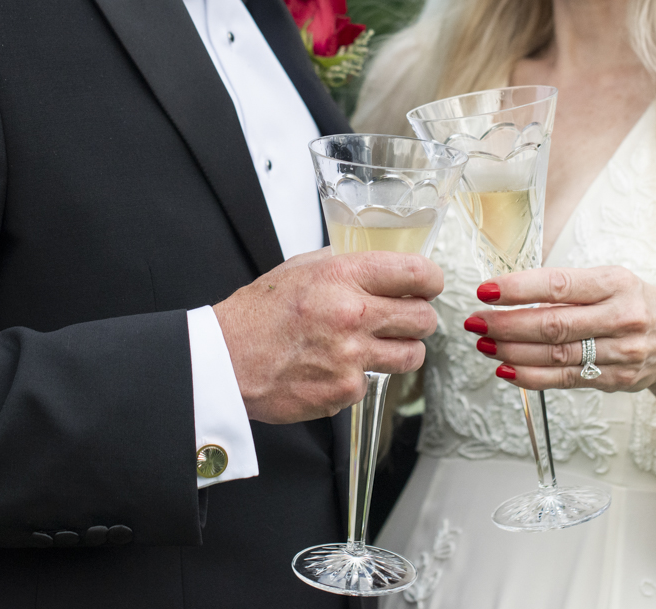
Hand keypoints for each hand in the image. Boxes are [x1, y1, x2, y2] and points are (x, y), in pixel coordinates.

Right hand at [213, 248, 442, 423]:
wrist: (225, 362)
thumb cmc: (258, 314)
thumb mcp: (300, 268)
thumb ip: (344, 263)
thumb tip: (383, 263)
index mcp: (342, 276)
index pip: (415, 273)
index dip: (431, 279)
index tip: (429, 284)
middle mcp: (352, 315)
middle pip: (424, 318)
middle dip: (420, 317)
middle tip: (406, 317)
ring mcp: (351, 358)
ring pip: (412, 355)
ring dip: (401, 349)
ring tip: (376, 344)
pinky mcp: (345, 392)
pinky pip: (374, 382)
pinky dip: (360, 376)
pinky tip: (333, 367)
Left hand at [463, 266, 655, 392]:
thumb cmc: (633, 304)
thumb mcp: (609, 281)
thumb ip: (567, 288)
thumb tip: (508, 291)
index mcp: (616, 283)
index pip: (560, 285)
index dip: (519, 289)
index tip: (486, 290)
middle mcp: (622, 317)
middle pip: (554, 325)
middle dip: (507, 324)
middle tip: (477, 321)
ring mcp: (621, 352)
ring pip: (556, 355)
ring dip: (512, 351)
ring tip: (484, 344)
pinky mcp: (615, 380)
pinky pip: (565, 380)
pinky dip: (531, 376)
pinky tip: (506, 369)